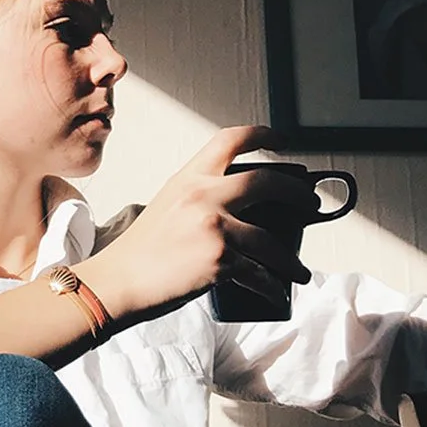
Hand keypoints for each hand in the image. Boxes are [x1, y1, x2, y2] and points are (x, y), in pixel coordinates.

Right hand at [86, 126, 319, 323]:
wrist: (117, 282)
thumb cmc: (139, 253)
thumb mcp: (167, 208)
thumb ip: (199, 199)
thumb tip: (241, 212)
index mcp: (188, 179)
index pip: (230, 140)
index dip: (261, 134)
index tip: (280, 139)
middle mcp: (203, 195)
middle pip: (267, 181)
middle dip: (298, 193)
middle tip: (309, 202)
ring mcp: (213, 226)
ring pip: (272, 240)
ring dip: (291, 260)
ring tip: (298, 271)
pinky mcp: (220, 259)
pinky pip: (259, 274)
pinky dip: (271, 287)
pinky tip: (275, 292)